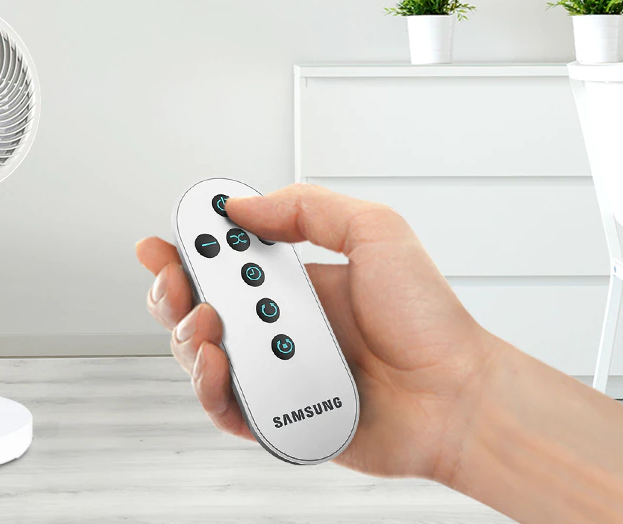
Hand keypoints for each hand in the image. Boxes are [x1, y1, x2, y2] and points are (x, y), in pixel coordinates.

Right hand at [136, 183, 500, 480]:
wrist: (457, 395)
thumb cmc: (431, 323)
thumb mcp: (377, 232)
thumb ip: (308, 208)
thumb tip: (241, 206)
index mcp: (293, 282)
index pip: (222, 260)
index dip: (185, 249)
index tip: (164, 240)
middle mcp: (275, 326)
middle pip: (195, 306)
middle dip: (171, 290)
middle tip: (177, 281)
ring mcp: (273, 372)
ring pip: (199, 354)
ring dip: (187, 334)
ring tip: (208, 323)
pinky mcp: (276, 417)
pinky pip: (224, 406)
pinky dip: (208, 386)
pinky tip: (216, 364)